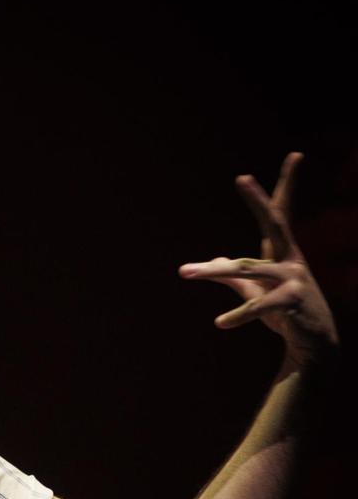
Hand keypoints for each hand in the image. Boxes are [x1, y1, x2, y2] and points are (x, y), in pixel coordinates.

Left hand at [178, 152, 338, 368]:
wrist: (314, 343)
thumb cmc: (285, 313)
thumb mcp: (256, 292)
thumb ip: (234, 276)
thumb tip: (213, 260)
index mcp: (282, 253)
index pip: (280, 213)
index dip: (283, 185)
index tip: (296, 155)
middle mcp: (290, 260)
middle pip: (274, 223)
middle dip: (258, 201)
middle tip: (243, 177)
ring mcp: (294, 280)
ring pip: (247, 268)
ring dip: (213, 271)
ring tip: (184, 273)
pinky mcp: (293, 302)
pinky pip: (258, 306)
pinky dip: (238, 315)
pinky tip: (220, 323)